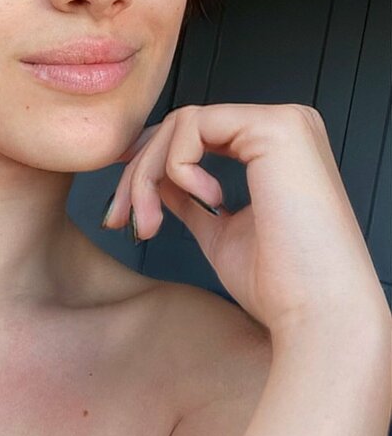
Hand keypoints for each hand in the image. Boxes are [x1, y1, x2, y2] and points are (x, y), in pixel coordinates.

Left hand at [103, 103, 387, 337]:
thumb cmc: (280, 284)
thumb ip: (189, 197)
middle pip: (182, 126)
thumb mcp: (219, 230)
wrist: (316, 312)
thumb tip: (155, 179)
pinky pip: (193, 126)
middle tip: (120, 219)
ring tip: (152, 223)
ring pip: (181, 123)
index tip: (120, 208)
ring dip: (148, 175)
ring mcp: (285, 122)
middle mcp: (285, 125)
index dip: (147, 165)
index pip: (194, 135)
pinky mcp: (277, 127)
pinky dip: (179, 167)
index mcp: (278, 147)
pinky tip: (208, 202)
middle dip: (137, 174)